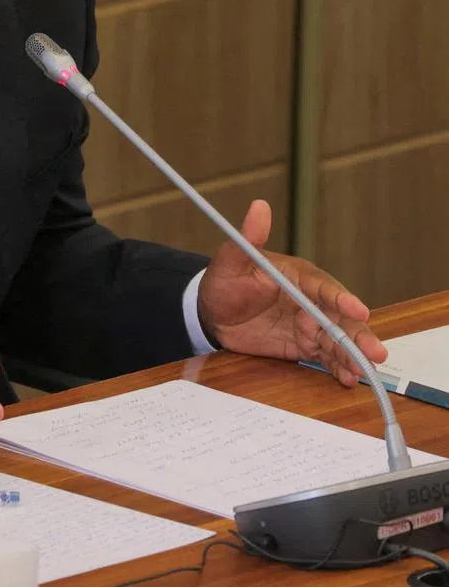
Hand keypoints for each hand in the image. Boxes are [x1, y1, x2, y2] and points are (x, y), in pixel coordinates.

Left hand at [197, 199, 386, 386]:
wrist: (211, 313)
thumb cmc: (224, 281)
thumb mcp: (232, 260)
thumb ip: (249, 238)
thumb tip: (259, 206)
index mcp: (299, 276)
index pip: (324, 287)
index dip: (341, 299)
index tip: (359, 310)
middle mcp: (311, 300)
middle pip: (340, 318)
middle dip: (358, 335)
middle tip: (375, 352)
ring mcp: (309, 324)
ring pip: (338, 339)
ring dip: (353, 354)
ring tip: (363, 371)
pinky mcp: (304, 344)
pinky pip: (325, 356)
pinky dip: (338, 367)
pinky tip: (349, 379)